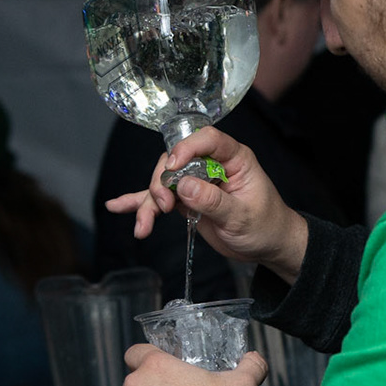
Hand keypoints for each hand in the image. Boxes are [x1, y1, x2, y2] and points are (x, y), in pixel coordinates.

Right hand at [103, 126, 310, 283]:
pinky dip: (140, 203)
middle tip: (163, 206)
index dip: (186, 148)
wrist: (267, 245)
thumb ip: (213, 201)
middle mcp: (211, 165)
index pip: (207, 139)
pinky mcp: (187, 199)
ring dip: (149, 201)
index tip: (172, 168)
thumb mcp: (242, 217)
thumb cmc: (266, 226)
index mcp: (234, 158)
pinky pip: (160, 198)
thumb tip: (184, 186)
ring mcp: (196, 182)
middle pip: (175, 160)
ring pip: (163, 181)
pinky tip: (118, 207)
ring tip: (143, 226)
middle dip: (162, 182)